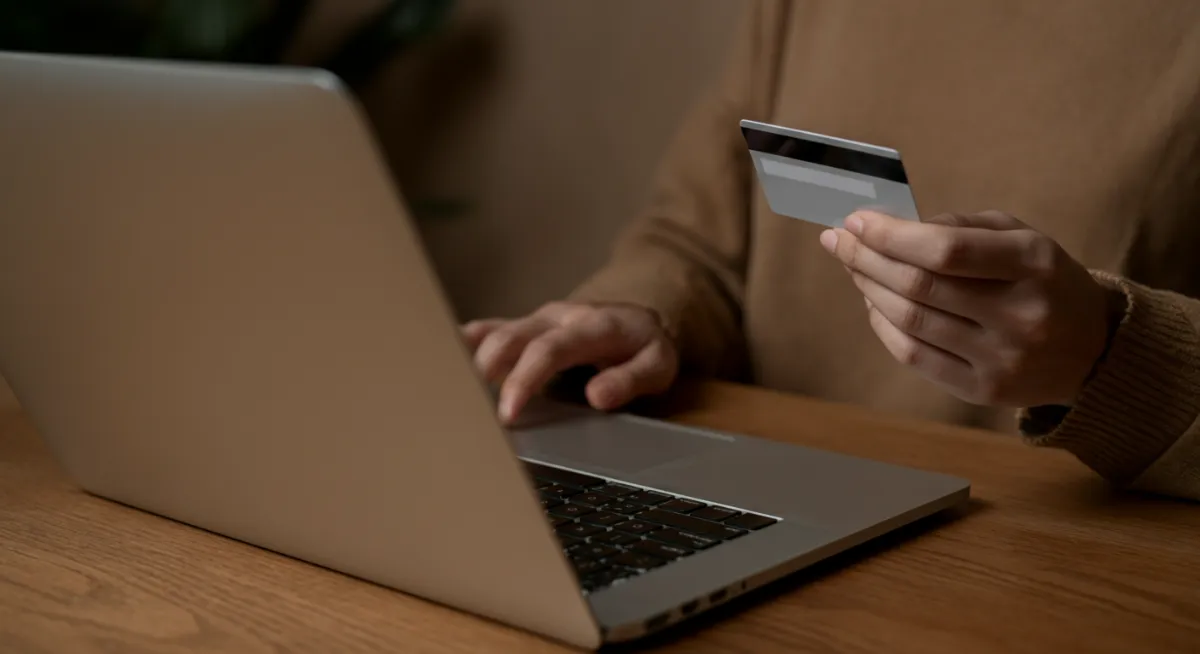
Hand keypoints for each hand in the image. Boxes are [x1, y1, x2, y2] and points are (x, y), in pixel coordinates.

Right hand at [461, 302, 678, 423]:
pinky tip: (442, 353)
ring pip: (497, 332)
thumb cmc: (645, 347)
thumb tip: (597, 397)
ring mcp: (538, 319)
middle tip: (473, 411)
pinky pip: (493, 327)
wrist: (640, 318)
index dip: (524, 380)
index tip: (508, 413)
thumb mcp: (658, 366)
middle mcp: (558, 317)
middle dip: (489, 373)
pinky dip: (468, 340)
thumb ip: (630, 380)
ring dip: (472, 359)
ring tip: (450, 388)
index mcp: (590, 326)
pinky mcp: (526, 324)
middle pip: (513, 337)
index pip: (549, 350)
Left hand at [820, 210, 1112, 407]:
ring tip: (853, 267)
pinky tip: (872, 303)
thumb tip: (892, 228)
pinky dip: (882, 325)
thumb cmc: (1043, 281)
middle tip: (837, 241)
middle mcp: (1020, 314)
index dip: (890, 236)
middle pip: (919, 286)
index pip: (946, 251)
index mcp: (1033, 263)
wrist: (1092, 350)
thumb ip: (961, 227)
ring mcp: (1001, 358)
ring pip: (910, 321)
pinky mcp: (983, 390)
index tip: (855, 222)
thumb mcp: (1021, 237)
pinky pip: (912, 355)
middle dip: (867, 258)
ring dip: (869, 289)